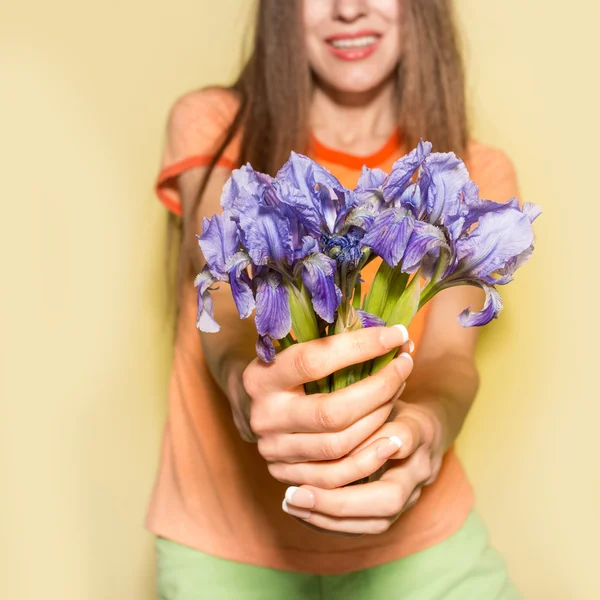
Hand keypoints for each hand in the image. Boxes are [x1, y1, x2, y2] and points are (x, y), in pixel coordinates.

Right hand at [241, 325, 413, 485]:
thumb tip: (393, 334)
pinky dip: (370, 458)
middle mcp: (265, 416)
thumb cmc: (287, 370)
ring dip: (379, 419)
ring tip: (399, 392)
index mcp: (261, 377)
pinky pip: (336, 477)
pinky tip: (392, 439)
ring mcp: (274, 449)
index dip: (360, 347)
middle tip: (405, 365)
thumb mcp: (295, 350)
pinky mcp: (286, 473)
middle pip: (332, 412)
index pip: (314, 361)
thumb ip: (332, 343)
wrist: (254, 407)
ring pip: (338, 445)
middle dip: (379, 388)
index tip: (396, 334)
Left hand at [281, 398, 445, 535]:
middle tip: (297, 494)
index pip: (404, 438)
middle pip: (390, 498)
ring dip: (330, 516)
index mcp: (420, 429)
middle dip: (340, 501)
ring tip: (291, 503)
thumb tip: (324, 408)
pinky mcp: (397, 508)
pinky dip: (330, 522)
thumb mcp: (377, 389)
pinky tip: (299, 511)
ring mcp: (412, 493)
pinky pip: (366, 527)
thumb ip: (361, 396)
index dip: (371, 443)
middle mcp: (420, 467)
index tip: (330, 445)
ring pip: (378, 520)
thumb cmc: (391, 401)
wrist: (422, 429)